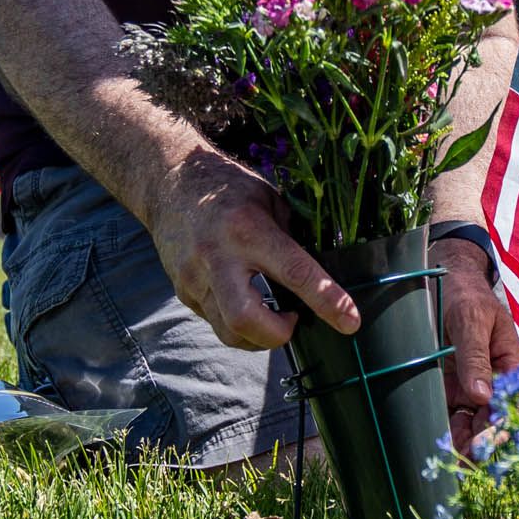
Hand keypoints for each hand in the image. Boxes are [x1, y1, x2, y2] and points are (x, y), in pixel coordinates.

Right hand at [146, 155, 357, 351]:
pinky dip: (238, 322)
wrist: (169, 183)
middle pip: (245, 319)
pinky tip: (247, 301)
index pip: (294, 273)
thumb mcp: (269, 201)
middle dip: (276, 335)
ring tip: (273, 316)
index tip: (350, 321)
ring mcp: (194, 277)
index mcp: (248, 229)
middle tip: (293, 321)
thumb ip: (290, 239)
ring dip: (259, 335)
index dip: (326, 300)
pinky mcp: (183, 291)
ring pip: (228, 331)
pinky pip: (215, 321)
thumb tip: (320, 275)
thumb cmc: (229, 188)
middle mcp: (218, 256)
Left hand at [439, 238, 518, 450]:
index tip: (489, 440)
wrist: (440, 281)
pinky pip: (452, 414)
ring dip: (465, 442)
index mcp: (512, 365)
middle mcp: (495, 381)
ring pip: (473, 423)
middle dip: (483, 440)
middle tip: (467, 457)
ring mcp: (472, 387)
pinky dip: (447, 430)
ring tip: (452, 457)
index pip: (514, 401)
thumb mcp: (472, 320)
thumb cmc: (465, 295)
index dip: (504, 423)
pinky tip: (440, 444)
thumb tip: (483, 397)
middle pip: (494, 418)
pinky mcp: (450, 389)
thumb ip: (476, 357)